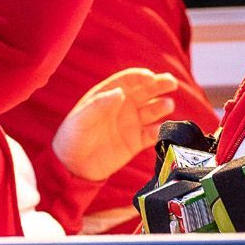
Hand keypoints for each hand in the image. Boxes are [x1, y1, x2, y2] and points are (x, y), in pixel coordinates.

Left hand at [52, 68, 179, 182]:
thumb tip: (120, 92)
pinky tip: (164, 129)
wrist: (73, 167)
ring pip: (152, 110)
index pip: (128, 80)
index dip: (140, 77)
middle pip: (145, 91)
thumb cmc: (73, 137)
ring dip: (162, 106)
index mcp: (108, 95)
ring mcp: (131, 124)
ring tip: (168, 105)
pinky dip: (161, 131)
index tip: (150, 77)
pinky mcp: (135, 142)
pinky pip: (152, 134)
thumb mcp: (82, 119)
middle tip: (171, 82)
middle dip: (159, 85)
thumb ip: (100, 105)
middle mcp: (123, 106)